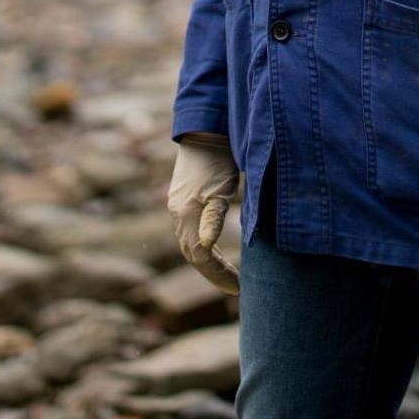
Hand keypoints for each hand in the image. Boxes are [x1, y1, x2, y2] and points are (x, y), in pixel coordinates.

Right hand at [167, 134, 241, 293]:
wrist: (205, 130)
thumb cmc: (217, 159)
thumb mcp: (219, 188)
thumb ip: (213, 217)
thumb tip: (205, 247)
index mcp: (186, 214)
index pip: (200, 257)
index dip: (219, 275)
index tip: (240, 287)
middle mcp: (178, 215)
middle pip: (193, 255)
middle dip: (214, 274)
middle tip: (238, 288)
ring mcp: (179, 208)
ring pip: (191, 246)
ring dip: (209, 263)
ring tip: (231, 276)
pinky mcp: (184, 202)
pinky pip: (192, 234)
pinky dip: (206, 248)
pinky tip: (217, 252)